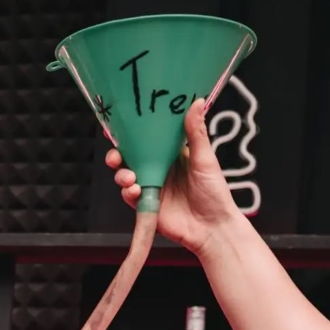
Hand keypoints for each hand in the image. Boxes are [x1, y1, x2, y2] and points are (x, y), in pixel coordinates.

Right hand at [106, 98, 242, 255]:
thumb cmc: (214, 192)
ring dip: (122, 174)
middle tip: (116, 156)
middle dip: (118, 155)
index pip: (148, 139)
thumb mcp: (205, 159)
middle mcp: (159, 168)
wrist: (212, 227)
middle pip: (130, 157)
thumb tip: (195, 102)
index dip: (133, 133)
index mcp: (171, 154)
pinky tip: (136, 190)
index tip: (121, 125)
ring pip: (126, 175)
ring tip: (131, 179)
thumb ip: (196, 133)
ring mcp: (151, 186)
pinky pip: (129, 195)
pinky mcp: (146, 205)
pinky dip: (128, 192)